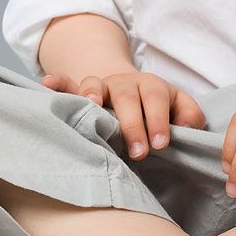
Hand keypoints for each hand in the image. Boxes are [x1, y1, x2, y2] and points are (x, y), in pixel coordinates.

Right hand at [40, 69, 206, 161]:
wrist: (133, 92)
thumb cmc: (158, 109)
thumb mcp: (178, 108)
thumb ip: (189, 117)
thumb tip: (189, 129)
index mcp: (151, 86)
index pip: (156, 99)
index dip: (159, 120)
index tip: (161, 144)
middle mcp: (125, 83)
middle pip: (127, 96)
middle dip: (133, 123)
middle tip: (139, 152)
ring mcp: (101, 86)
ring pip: (95, 85)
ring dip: (92, 93)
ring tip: (91, 105)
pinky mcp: (80, 92)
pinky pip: (67, 84)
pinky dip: (57, 83)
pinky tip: (46, 85)